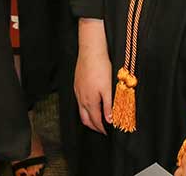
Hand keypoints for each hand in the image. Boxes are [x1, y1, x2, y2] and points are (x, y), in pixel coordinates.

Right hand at [75, 18, 112, 133]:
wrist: (90, 52)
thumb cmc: (100, 68)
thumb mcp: (108, 89)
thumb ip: (108, 106)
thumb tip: (108, 120)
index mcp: (90, 101)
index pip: (95, 120)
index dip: (101, 128)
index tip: (106, 132)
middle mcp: (81, 98)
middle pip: (85, 119)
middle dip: (93, 126)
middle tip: (101, 130)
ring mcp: (78, 91)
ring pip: (81, 110)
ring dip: (88, 118)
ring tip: (95, 119)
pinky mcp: (77, 85)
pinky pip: (79, 102)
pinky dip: (84, 108)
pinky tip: (89, 104)